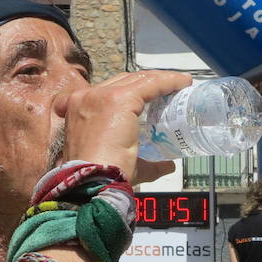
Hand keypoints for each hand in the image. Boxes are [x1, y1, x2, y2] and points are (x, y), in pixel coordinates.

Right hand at [54, 70, 191, 184]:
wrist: (91, 182)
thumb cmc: (101, 177)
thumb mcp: (120, 162)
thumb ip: (146, 162)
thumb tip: (167, 165)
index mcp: (79, 109)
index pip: (109, 91)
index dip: (133, 90)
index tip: (153, 95)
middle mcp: (87, 97)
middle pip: (124, 81)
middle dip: (148, 82)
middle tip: (169, 89)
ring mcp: (101, 96)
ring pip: (137, 79)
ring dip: (161, 79)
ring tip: (180, 84)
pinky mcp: (119, 99)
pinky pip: (150, 84)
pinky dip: (169, 81)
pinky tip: (182, 83)